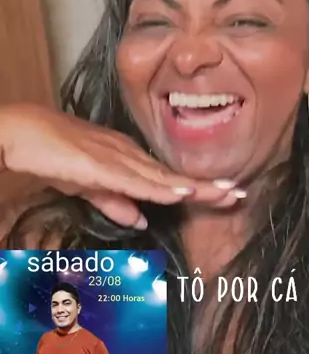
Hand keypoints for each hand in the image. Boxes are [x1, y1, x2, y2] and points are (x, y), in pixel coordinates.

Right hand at [0, 104, 241, 228]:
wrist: (23, 132)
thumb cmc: (53, 154)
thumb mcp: (87, 185)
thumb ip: (114, 202)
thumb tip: (142, 221)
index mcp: (127, 159)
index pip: (169, 177)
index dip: (198, 186)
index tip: (226, 193)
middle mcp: (128, 154)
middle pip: (173, 175)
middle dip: (208, 185)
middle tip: (240, 193)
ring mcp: (116, 158)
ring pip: (162, 177)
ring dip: (194, 186)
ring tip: (225, 193)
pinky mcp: (100, 164)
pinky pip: (136, 179)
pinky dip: (161, 187)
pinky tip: (181, 192)